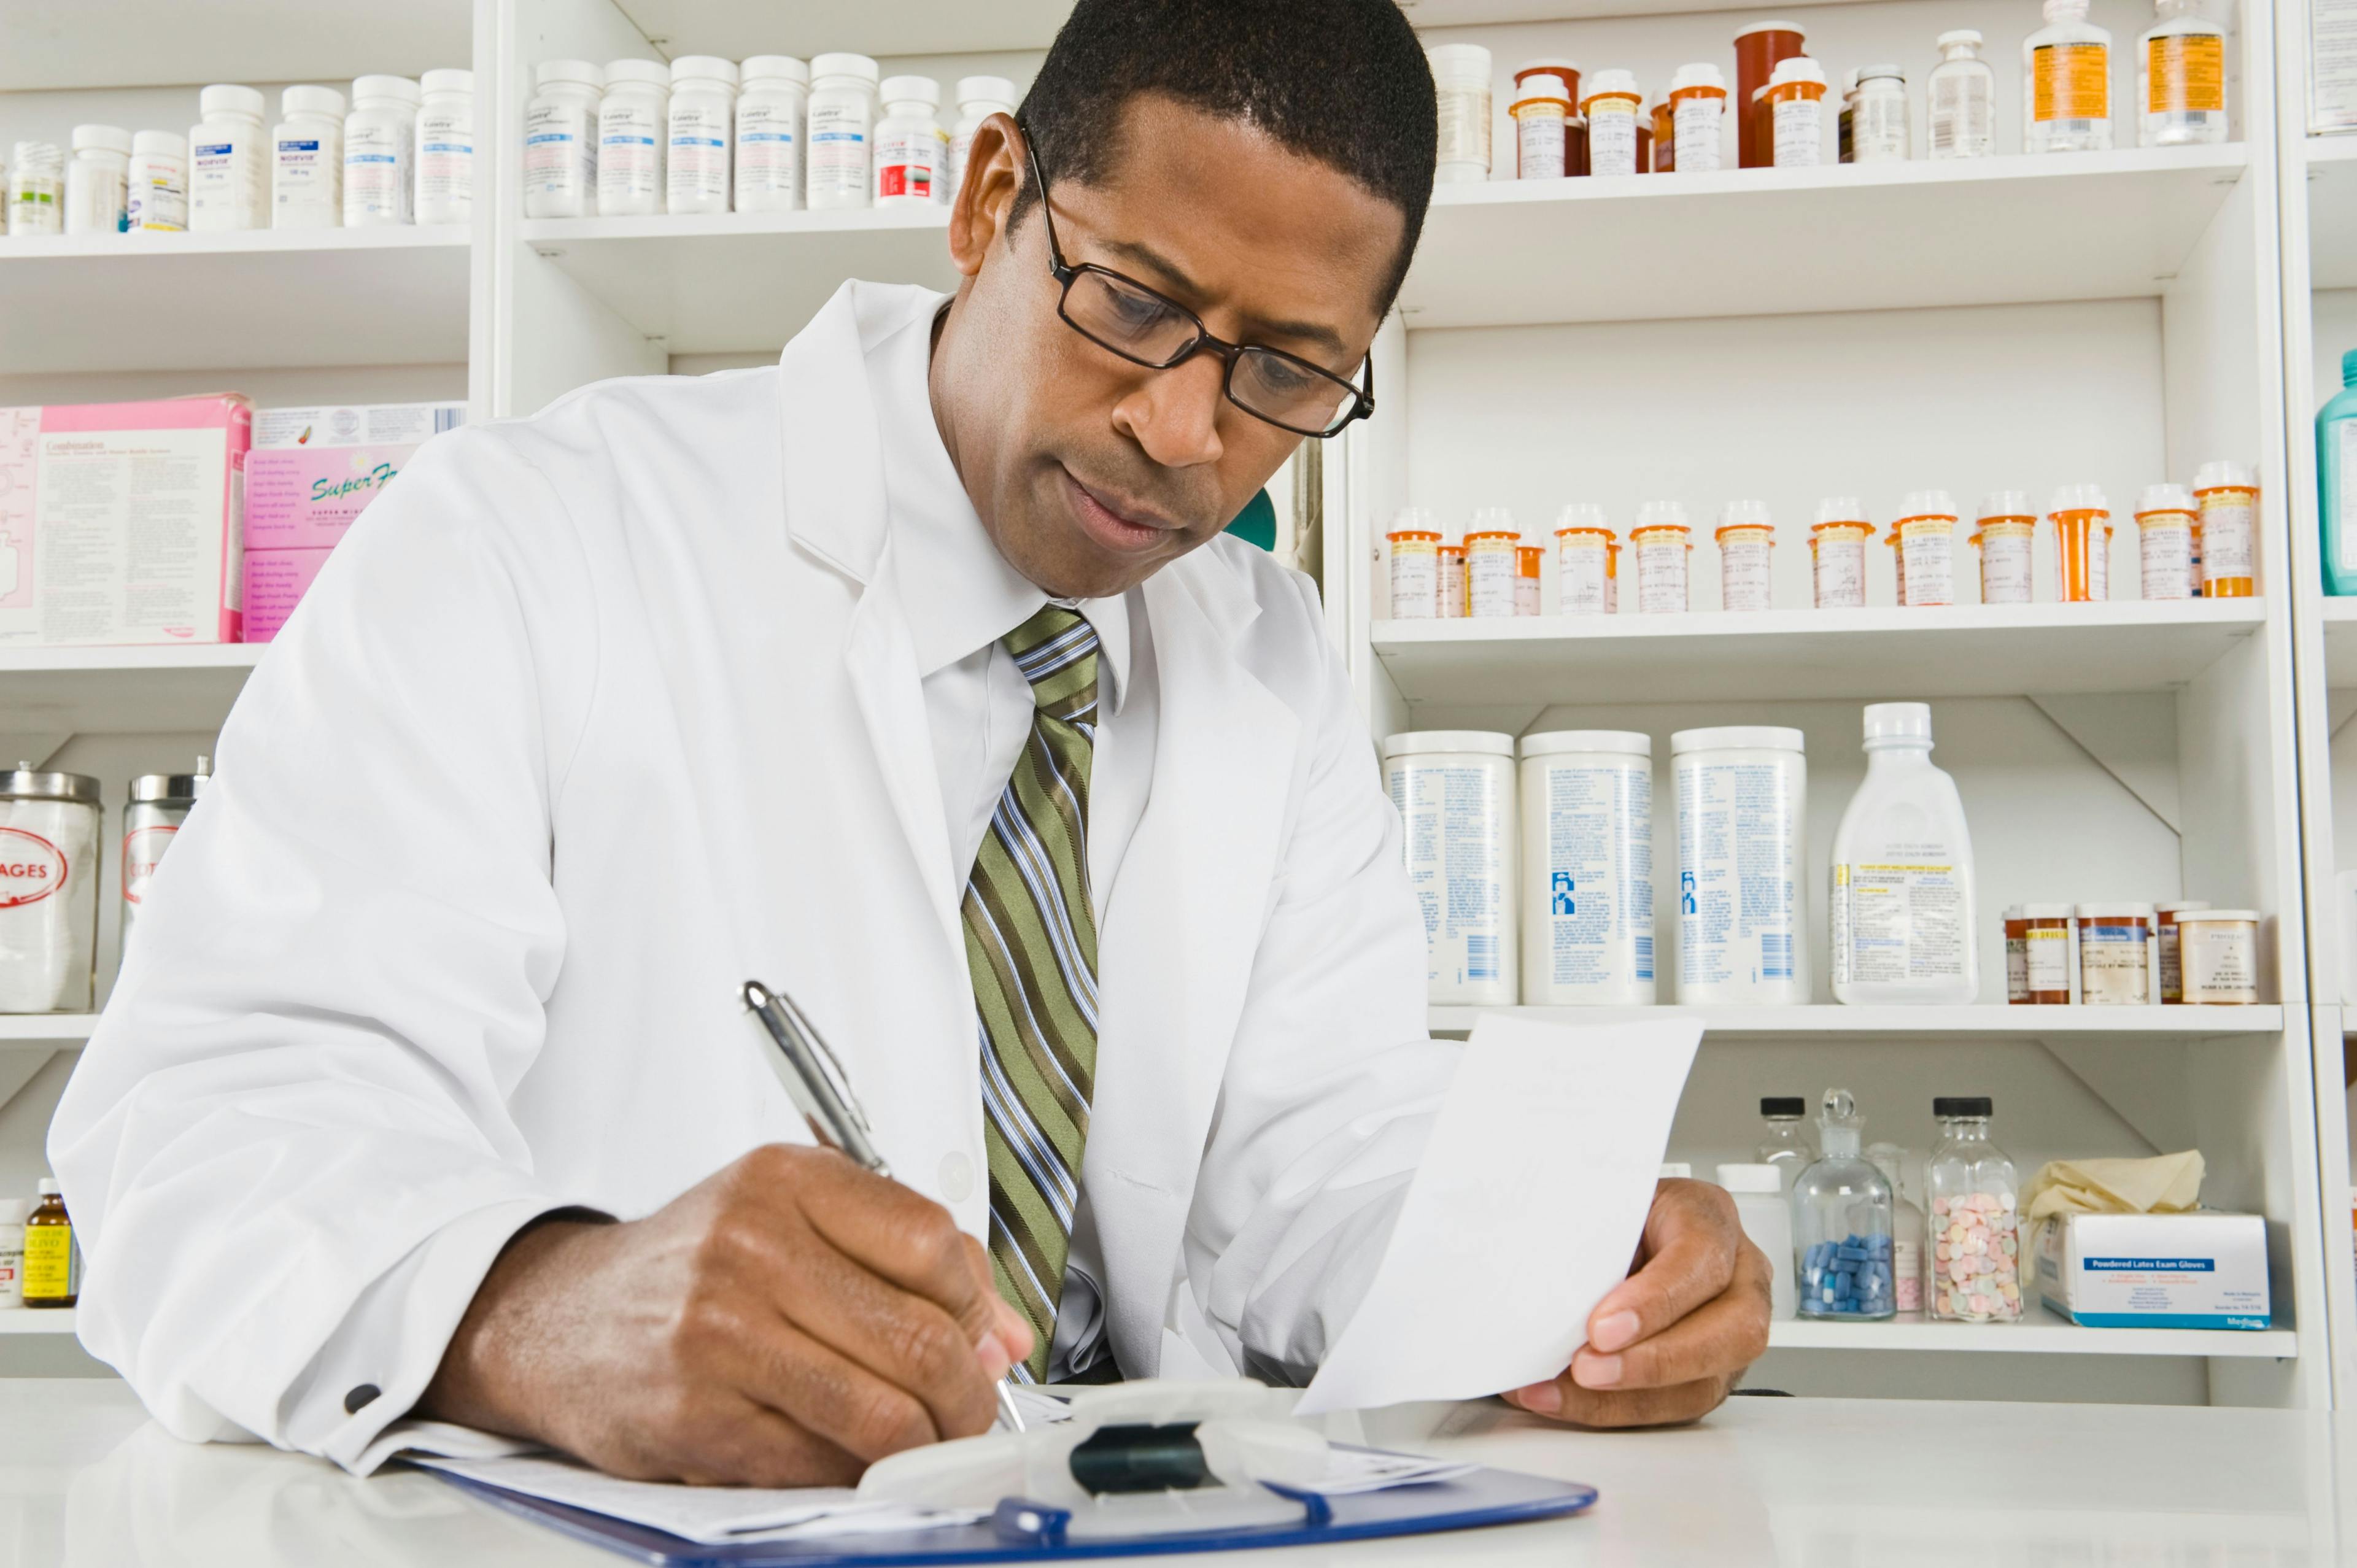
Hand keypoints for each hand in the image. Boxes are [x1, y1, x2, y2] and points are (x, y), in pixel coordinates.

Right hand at [419, 1144, 1034, 1484]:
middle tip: (968, 1412)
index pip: (933, 1242)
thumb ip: (905, 1264)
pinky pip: (820, 1464)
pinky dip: (853, 1473)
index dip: (977, 1305)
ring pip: (882, 1413)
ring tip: (920, 1442)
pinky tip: (846, 1457)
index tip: (980, 1338)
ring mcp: (720, 1332)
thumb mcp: (791, 1221)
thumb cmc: (688, 1269)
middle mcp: (752, 1246)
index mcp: (787, 1180)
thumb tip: (1005, 1336)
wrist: (553, 1319)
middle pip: (921, 1337)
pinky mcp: (697, 1415)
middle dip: (967, 1395)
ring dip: (923, 1445)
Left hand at [1502, 1178, 1771, 1427]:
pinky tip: (1567, 1400)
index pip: (1703, 1258)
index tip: (1602, 1327)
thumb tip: (1535, 1278)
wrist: (1610, 1232)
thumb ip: (1584, 1237)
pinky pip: (1675, 1407)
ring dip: (1629, 1396)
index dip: (1657, 1299)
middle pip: (1733, 1330)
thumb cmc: (1611, 1213)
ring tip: (1565, 1391)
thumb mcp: (1599, 1203)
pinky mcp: (1707, 1373)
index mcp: (1708, 1216)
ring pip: (1707, 1381)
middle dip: (1655, 1361)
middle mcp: (1736, 1276)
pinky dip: (1615, 1410)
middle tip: (1588, 1368)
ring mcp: (1730, 1329)